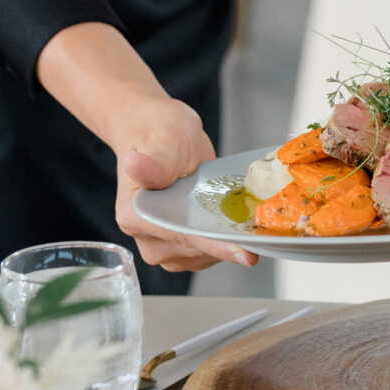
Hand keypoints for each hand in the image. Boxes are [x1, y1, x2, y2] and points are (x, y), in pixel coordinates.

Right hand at [111, 92, 257, 273]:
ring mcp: (161, 243)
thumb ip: (156, 161)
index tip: (246, 255)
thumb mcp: (164, 139)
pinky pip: (206, 252)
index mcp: (135, 214)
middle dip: (226, 241)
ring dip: (226, 241)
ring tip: (242, 215)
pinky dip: (224, 240)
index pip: (181, 237)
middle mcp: (144, 236)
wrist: (158, 133)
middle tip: (254, 222)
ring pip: (203, 257)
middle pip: (195, 252)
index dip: (215, 246)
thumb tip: (136, 165)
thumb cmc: (159, 132)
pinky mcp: (179, 243)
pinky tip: (233, 220)